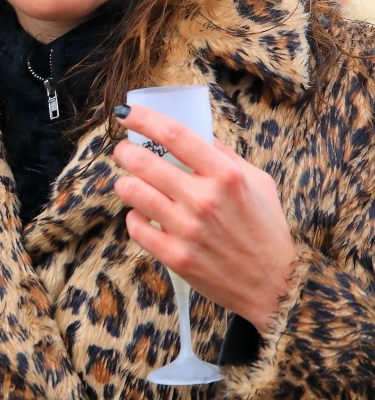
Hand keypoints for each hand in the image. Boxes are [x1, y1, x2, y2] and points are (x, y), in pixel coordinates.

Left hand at [112, 102, 295, 333]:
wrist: (275, 285)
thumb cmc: (266, 230)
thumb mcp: (259, 183)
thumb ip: (226, 156)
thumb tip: (196, 132)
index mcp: (227, 176)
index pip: (175, 135)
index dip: (144, 119)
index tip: (126, 114)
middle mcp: (204, 200)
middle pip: (144, 162)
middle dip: (124, 151)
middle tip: (123, 151)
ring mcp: (187, 229)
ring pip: (132, 191)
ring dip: (125, 182)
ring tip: (130, 182)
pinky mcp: (175, 256)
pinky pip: (135, 226)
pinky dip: (134, 217)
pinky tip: (143, 215)